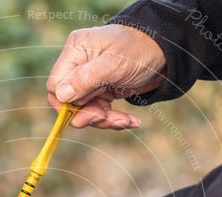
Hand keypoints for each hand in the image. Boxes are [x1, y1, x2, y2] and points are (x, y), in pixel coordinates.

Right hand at [47, 24, 165, 129]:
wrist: (165, 53)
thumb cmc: (140, 50)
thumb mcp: (114, 64)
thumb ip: (86, 79)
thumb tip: (60, 95)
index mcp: (76, 51)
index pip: (56, 85)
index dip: (67, 104)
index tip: (90, 110)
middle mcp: (78, 66)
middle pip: (69, 102)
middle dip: (89, 115)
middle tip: (109, 118)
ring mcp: (89, 80)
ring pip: (84, 112)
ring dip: (104, 121)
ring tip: (127, 121)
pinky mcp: (101, 92)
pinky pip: (99, 113)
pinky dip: (113, 120)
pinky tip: (131, 121)